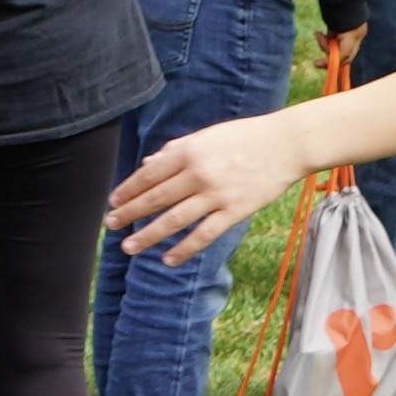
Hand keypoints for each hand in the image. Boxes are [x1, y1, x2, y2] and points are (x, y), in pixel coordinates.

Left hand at [108, 106, 312, 266]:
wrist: (286, 144)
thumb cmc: (244, 137)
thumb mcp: (206, 136)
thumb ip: (176, 150)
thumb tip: (148, 164)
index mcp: (190, 151)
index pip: (149, 174)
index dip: (128, 190)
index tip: (113, 202)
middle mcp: (199, 172)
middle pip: (156, 198)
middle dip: (130, 213)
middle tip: (110, 225)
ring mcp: (217, 194)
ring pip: (174, 219)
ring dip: (149, 235)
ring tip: (129, 247)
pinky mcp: (235, 210)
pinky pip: (204, 234)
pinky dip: (184, 248)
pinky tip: (167, 259)